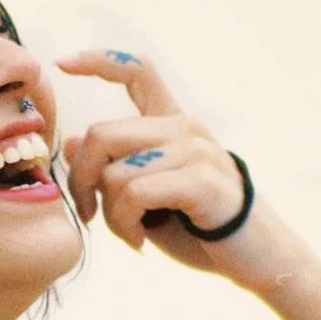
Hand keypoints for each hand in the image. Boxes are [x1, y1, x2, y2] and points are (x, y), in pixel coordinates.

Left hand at [57, 49, 306, 293]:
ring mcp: (196, 151)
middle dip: (79, 180)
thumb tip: (74, 140)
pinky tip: (138, 241)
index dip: (99, 61)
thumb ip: (116, 166)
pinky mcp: (202, 181)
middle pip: (101, 134)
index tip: (62, 64)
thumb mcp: (147, 195)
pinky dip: (124, 224)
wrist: (258, 258)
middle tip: (89, 214)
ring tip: (129, 233)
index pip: (137, 71)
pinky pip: (134, 194)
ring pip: (114, 173)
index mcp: (172, 123)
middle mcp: (184, 128)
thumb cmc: (198, 227)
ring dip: (109, 215)